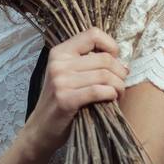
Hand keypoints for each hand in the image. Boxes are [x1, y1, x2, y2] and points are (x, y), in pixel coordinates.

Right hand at [22, 26, 128, 154]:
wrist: (41, 129)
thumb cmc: (61, 101)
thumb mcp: (68, 75)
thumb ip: (88, 64)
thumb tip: (122, 62)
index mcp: (60, 52)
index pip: (92, 34)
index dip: (111, 46)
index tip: (115, 60)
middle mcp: (58, 63)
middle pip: (104, 59)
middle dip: (120, 73)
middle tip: (120, 85)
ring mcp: (60, 81)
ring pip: (105, 75)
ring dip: (118, 86)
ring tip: (117, 94)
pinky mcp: (65, 99)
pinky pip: (98, 91)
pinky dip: (111, 95)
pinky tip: (111, 100)